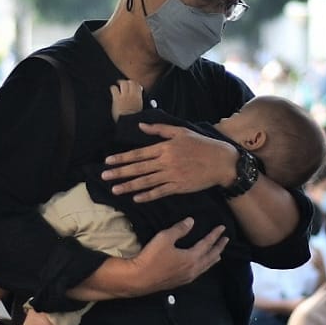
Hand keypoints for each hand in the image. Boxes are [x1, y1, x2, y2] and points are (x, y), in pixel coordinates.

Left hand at [102, 124, 234, 201]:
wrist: (221, 161)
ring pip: (146, 182)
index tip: (108, 161)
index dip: (122, 158)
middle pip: (138, 168)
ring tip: (115, 190)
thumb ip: (159, 129)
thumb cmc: (201, 144)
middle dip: (119, 173)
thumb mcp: (181, 131)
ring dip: (129, 186)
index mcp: (165, 147)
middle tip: (104, 177)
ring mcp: (172, 175)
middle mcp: (166, 162)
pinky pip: (160, 192)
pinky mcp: (179, 186)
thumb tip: (141, 126)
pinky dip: (148, 196)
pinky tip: (136, 198)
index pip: (138, 153)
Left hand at [110, 80, 143, 121]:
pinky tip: (113, 91)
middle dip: (127, 82)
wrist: (128, 123)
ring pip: (123, 83)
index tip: (132, 85)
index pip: (137, 84)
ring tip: (117, 85)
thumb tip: (142, 96)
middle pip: (130, 82)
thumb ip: (140, 100)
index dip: (134, 83)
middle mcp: (132, 95)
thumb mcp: (141, 108)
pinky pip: (114, 89)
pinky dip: (113, 88)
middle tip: (123, 83)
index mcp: (139, 97)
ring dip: (120, 83)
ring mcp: (124, 96)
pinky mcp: (117, 99)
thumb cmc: (134, 118)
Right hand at [126, 218, 227, 295]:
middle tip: (226, 240)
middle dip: (218, 248)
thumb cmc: (151, 257)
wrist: (138, 279)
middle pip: (210, 258)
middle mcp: (192, 269)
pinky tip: (200, 267)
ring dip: (212, 259)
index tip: (222, 228)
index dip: (215, 235)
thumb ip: (179, 229)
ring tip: (218, 255)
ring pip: (205, 267)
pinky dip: (204, 267)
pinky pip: (198, 273)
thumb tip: (191, 221)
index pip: (207, 244)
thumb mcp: (165, 238)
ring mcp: (186, 278)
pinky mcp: (179, 282)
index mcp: (191, 258)